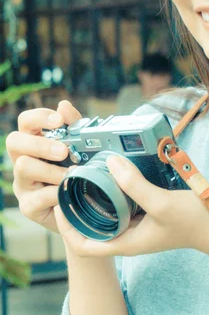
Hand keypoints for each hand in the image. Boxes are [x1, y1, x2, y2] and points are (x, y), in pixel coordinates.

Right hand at [6, 100, 80, 232]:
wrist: (87, 209)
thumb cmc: (80, 172)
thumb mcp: (81, 147)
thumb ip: (74, 126)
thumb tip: (64, 105)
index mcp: (34, 142)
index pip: (26, 121)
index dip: (39, 117)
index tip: (59, 120)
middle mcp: (23, 160)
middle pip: (14, 141)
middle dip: (40, 144)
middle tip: (64, 151)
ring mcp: (23, 183)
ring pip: (23, 166)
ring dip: (50, 169)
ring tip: (71, 174)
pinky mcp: (28, 206)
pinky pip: (37, 197)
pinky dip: (56, 193)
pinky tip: (69, 192)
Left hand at [54, 155, 208, 259]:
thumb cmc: (195, 222)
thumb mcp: (162, 203)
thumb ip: (134, 184)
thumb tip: (109, 162)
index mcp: (126, 243)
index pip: (83, 245)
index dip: (66, 227)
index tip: (59, 202)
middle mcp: (129, 235)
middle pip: (93, 225)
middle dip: (79, 205)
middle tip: (70, 179)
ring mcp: (140, 225)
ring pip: (110, 211)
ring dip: (98, 194)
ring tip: (88, 171)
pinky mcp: (151, 213)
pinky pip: (127, 202)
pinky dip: (118, 188)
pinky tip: (119, 169)